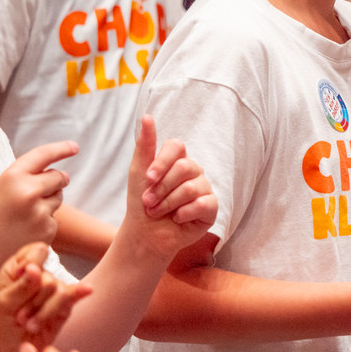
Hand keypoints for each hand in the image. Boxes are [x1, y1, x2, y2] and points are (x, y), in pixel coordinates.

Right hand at [0, 142, 76, 265]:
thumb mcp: (0, 189)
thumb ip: (22, 177)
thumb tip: (53, 170)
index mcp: (12, 178)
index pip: (43, 155)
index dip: (60, 149)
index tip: (74, 146)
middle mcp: (28, 192)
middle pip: (59, 176)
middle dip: (57, 179)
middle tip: (46, 187)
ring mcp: (39, 212)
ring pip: (59, 196)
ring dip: (49, 200)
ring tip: (25, 212)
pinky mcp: (47, 229)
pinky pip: (54, 217)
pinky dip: (45, 220)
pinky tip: (26, 229)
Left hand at [0, 244, 90, 351]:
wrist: (5, 349)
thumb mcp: (1, 304)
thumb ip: (21, 286)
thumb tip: (34, 268)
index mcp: (21, 268)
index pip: (37, 251)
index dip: (30, 264)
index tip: (19, 279)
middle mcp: (41, 276)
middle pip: (49, 277)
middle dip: (34, 300)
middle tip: (19, 317)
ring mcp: (54, 291)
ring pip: (59, 291)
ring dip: (43, 312)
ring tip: (29, 324)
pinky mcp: (64, 306)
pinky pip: (73, 297)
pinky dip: (80, 292)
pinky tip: (87, 289)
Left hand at [122, 116, 217, 263]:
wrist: (145, 235)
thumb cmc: (141, 204)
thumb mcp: (138, 173)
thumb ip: (145, 146)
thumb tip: (147, 116)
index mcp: (178, 160)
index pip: (178, 146)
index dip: (163, 161)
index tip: (148, 178)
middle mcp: (194, 172)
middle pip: (184, 167)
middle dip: (162, 188)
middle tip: (149, 202)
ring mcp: (205, 189)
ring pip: (192, 187)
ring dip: (169, 203)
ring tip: (159, 212)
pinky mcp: (212, 208)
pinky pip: (204, 204)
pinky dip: (185, 214)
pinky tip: (178, 219)